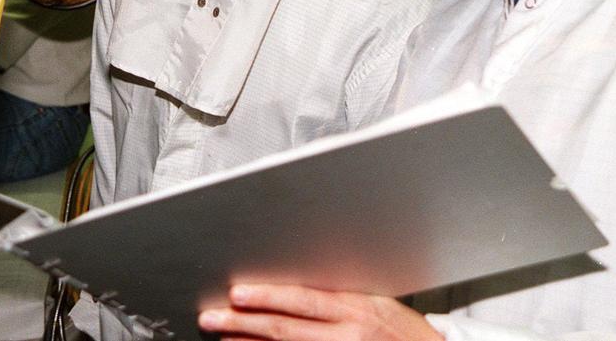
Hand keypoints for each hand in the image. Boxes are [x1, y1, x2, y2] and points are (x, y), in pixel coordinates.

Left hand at [198, 284, 441, 340]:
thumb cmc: (404, 331)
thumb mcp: (377, 301)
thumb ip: (341, 293)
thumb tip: (301, 280)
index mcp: (356, 307)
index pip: (302, 300)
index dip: (267, 296)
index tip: (237, 293)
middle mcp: (347, 333)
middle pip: (285, 329)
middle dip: (243, 323)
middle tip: (211, 318)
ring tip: (222, 337)